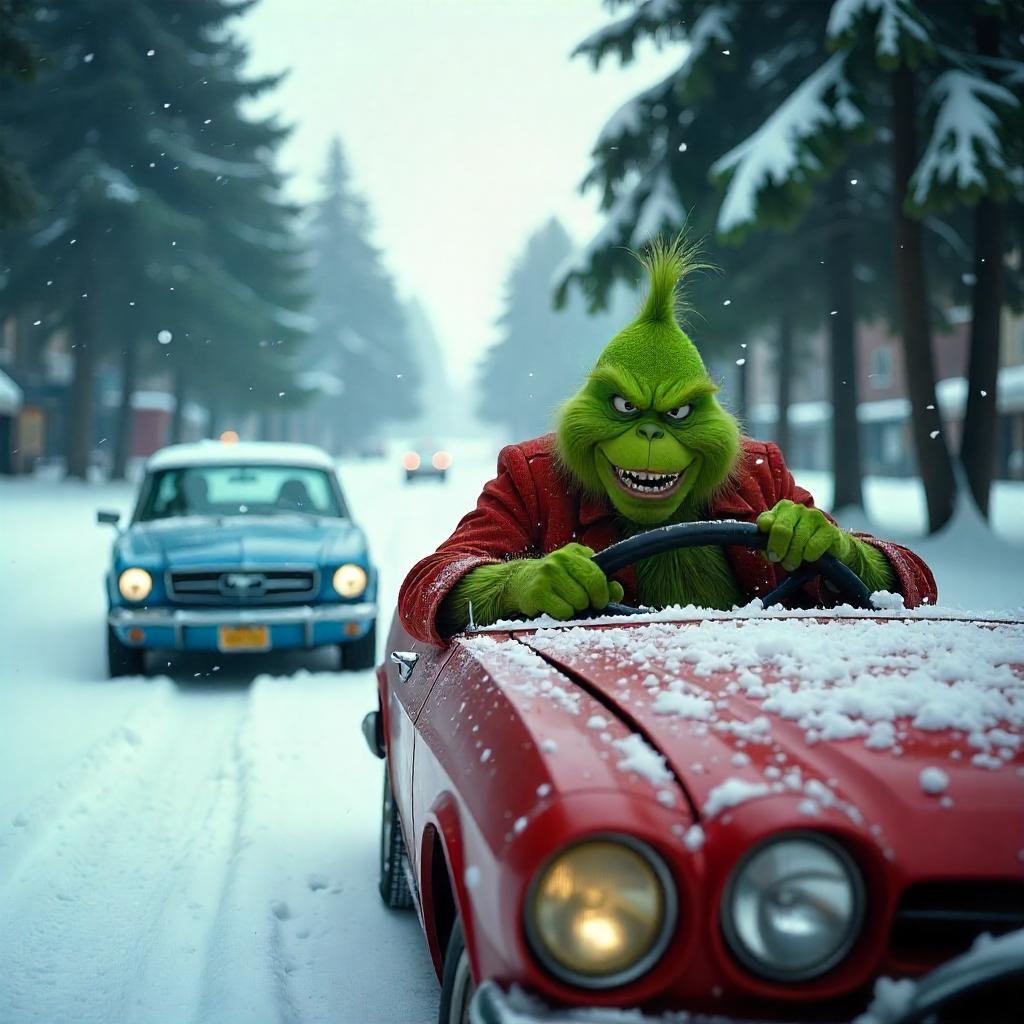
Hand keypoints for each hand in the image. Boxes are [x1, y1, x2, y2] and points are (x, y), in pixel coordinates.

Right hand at [504, 543, 624, 619]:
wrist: (520, 582)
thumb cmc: (556, 580)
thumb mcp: (578, 574)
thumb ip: (602, 582)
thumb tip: (616, 591)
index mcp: (574, 553)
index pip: (597, 575)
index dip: (603, 593)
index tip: (600, 600)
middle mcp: (559, 559)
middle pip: (590, 589)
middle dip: (591, 601)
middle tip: (582, 604)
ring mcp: (547, 575)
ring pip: (578, 603)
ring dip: (575, 609)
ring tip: (563, 602)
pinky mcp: (537, 592)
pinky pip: (564, 612)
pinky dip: (562, 615)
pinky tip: (552, 608)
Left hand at [756, 500, 852, 572]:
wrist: (830, 549)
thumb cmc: (798, 545)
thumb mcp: (779, 542)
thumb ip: (767, 543)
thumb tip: (766, 552)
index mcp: (781, 509)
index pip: (765, 521)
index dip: (766, 540)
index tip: (769, 553)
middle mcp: (797, 509)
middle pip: (781, 529)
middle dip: (778, 549)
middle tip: (779, 560)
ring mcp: (815, 517)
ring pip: (797, 541)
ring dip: (793, 558)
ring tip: (794, 562)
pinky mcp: (830, 530)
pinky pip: (812, 547)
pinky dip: (809, 557)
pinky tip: (811, 557)